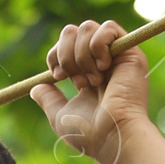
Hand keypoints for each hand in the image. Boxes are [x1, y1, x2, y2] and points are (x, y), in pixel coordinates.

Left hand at [30, 20, 151, 163]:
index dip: (55, 55)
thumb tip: (34, 88)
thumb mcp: (60, 117)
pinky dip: (98, 45)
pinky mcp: (130, 51)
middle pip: (73, 30)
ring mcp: (115, 55)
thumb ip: (48, 100)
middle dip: (66, 53)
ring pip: (87, 27)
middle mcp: (100, 61)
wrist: (112, 136)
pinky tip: (103, 67)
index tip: (57, 76)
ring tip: (93, 81)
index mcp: (85, 73)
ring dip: (82, 56)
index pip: (64, 45)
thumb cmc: (89, 133)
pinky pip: (108, 27)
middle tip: (75, 81)